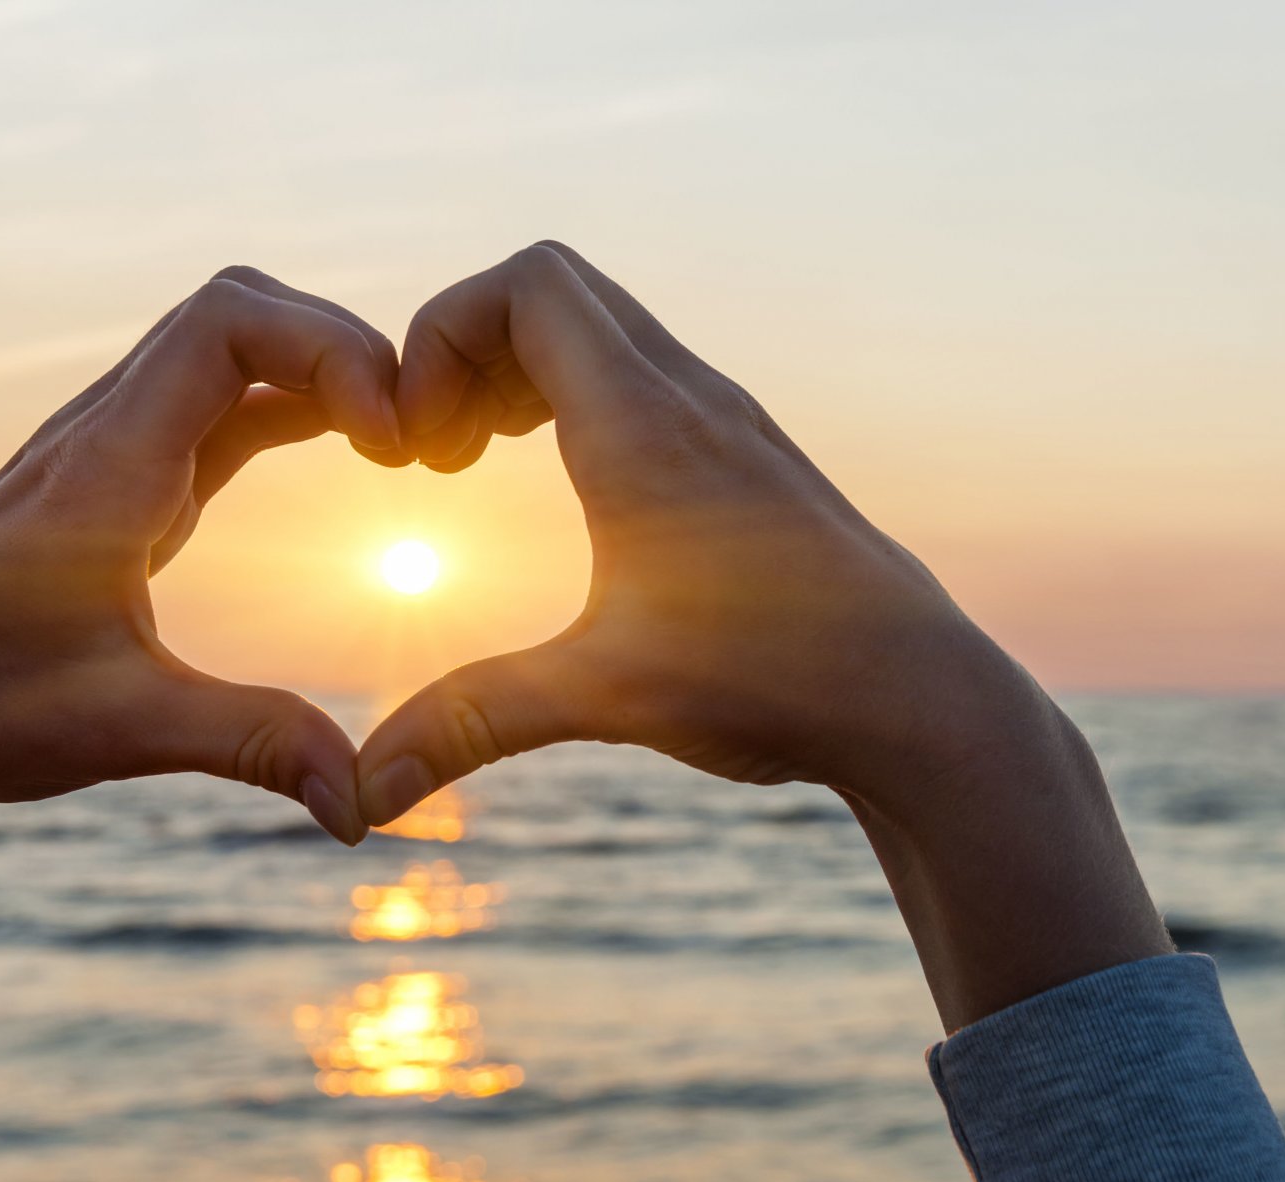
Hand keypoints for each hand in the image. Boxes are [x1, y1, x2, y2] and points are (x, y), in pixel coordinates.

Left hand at [0, 268, 398, 872]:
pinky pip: (222, 402)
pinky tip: (349, 449)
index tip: (392, 436)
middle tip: (412, 433)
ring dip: (319, 367)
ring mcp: (113, 449)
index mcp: (107, 467)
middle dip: (340, 347)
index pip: (227, 324)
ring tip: (398, 438)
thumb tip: (364, 804)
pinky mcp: (124, 482)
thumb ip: (254, 746)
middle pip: (239, 309)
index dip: (328, 349)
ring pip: (229, 345)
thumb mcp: (125, 729)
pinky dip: (294, 403)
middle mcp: (106, 433)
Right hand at [359, 244, 1171, 1028]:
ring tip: (481, 460)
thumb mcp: (606, 695)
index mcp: (645, 426)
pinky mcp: (755, 463)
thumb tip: (362, 792)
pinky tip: (577, 494)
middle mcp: (693, 400)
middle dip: (470, 345)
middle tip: (438, 449)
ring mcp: (733, 424)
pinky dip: (584, 399)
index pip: (527, 285)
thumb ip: (473, 723)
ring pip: (609, 331)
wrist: (922, 697)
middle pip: (559, 289)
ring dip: (528, 371)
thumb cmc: (779, 680)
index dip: (441, 333)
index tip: (419, 447)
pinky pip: (649, 378)